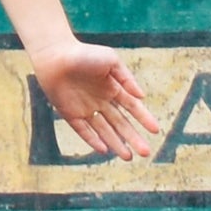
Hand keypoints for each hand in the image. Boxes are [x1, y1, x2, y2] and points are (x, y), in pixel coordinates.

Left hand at [29, 37, 159, 159]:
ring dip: (116, 143)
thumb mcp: (111, 60)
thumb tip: (142, 97)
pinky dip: (92, 140)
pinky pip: (83, 130)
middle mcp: (100, 101)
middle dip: (133, 137)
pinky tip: (104, 149)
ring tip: (128, 157)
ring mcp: (85, 108)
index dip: (144, 119)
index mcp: (112, 88)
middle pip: (120, 123)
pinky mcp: (69, 113)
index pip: (132, 107)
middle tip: (145, 152)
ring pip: (104, 130)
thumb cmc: (84, 53)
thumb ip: (127, 78)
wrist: (55, 54)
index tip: (155, 130)